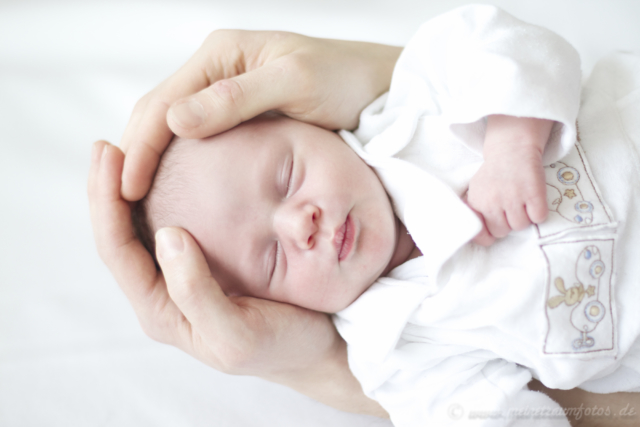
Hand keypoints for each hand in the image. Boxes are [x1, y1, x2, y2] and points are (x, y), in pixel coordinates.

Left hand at [89, 141, 338, 377]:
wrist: (315, 348)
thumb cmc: (280, 344)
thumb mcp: (237, 335)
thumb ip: (197, 294)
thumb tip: (167, 234)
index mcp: (162, 309)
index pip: (117, 249)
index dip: (106, 201)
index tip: (109, 153)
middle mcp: (163, 292)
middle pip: (119, 235)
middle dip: (107, 189)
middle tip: (106, 145)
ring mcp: (180, 277)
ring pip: (139, 229)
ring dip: (129, 191)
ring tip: (127, 151)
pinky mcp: (203, 264)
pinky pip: (169, 226)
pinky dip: (159, 196)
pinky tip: (167, 172)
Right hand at [120, 30, 400, 200]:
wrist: (381, 89)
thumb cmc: (346, 81)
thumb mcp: (296, 84)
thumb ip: (237, 100)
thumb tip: (173, 121)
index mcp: (222, 55)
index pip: (161, 103)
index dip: (138, 147)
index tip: (126, 190)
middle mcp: (217, 71)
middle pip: (158, 114)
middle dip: (137, 155)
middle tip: (124, 204)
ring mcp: (228, 94)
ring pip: (174, 128)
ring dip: (154, 161)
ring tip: (143, 203)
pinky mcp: (243, 117)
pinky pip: (200, 140)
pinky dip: (182, 163)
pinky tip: (180, 189)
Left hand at [466, 115, 552, 245]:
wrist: (512, 149)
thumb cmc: (494, 174)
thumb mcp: (476, 191)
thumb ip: (476, 212)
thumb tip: (483, 238)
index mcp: (476, 202)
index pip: (481, 234)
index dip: (489, 234)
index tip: (495, 226)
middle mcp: (493, 202)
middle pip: (503, 232)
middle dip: (507, 223)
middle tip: (510, 206)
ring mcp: (513, 198)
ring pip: (521, 226)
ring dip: (524, 217)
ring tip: (521, 200)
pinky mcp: (533, 193)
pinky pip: (538, 218)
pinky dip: (539, 212)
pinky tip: (533, 199)